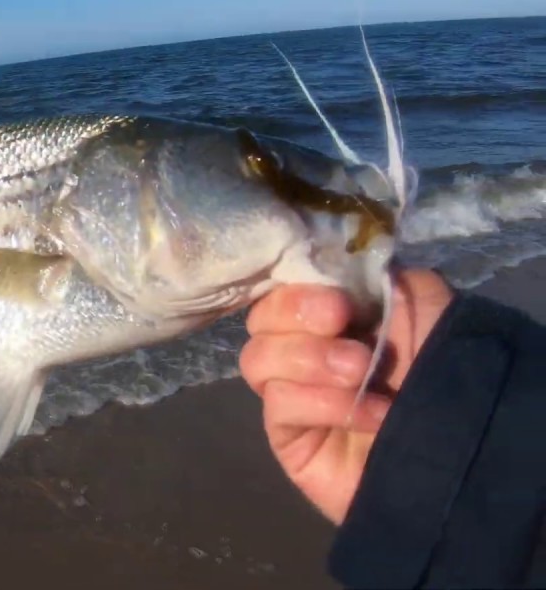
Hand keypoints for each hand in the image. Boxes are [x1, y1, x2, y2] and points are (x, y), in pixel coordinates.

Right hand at [240, 268, 453, 522]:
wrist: (463, 450)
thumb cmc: (444, 372)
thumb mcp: (425, 303)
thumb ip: (380, 276)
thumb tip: (338, 268)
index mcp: (330, 316)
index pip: (282, 288)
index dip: (298, 289)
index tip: (340, 303)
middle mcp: (304, 349)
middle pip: (260, 320)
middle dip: (297, 317)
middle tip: (343, 325)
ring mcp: (291, 392)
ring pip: (257, 359)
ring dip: (309, 360)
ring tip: (360, 372)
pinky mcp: (286, 434)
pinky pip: (279, 404)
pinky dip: (323, 403)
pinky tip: (370, 413)